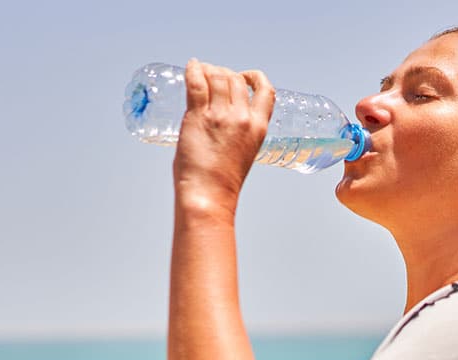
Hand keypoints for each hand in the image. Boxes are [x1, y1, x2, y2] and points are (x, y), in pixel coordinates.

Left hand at [173, 59, 275, 214]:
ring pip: (217, 76)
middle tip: (212, 77)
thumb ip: (235, 131)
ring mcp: (220, 115)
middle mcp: (243, 117)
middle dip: (224, 72)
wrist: (208, 195)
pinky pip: (196, 82)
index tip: (243, 76)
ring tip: (200, 72)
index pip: (266, 90)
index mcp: (259, 127)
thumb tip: (216, 116)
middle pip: (236, 78)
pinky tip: (191, 66)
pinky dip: (193, 70)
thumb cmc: (221, 182)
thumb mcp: (243, 152)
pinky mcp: (198, 116)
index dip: (254, 77)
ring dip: (209, 70)